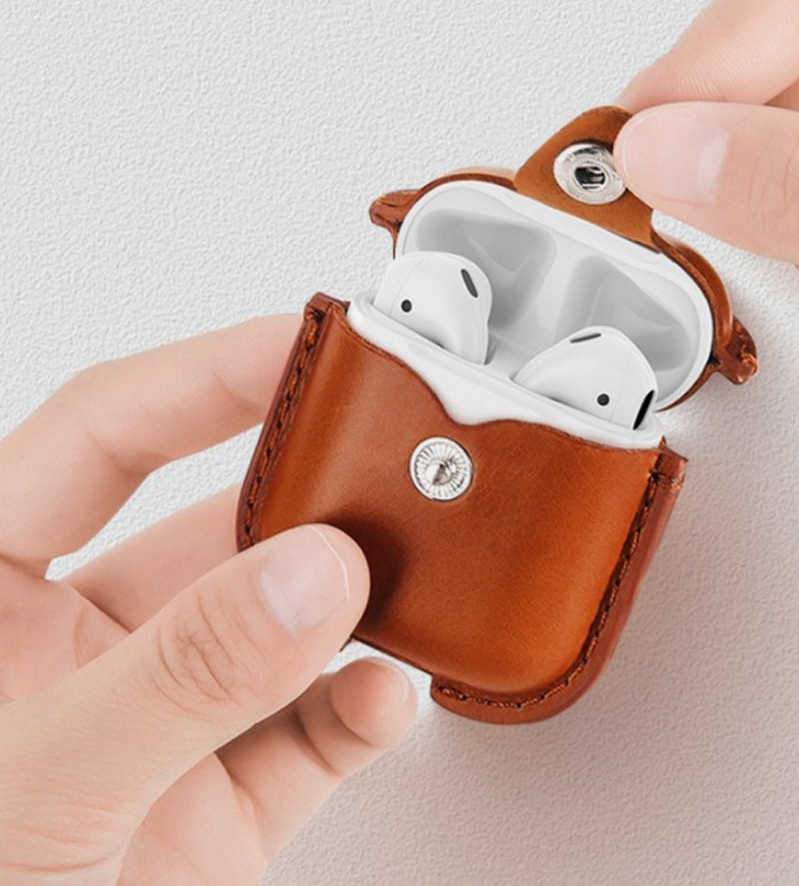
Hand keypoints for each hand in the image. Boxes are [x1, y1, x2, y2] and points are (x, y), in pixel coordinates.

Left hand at [0, 317, 415, 883]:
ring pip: (289, 625)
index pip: (107, 436)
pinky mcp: (229, 801)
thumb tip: (311, 577)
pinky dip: (366, 707)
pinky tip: (386, 692)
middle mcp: (90, 645)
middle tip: (396, 458)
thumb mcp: (42, 784)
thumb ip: (180, 675)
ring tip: (412, 577)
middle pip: (224, 524)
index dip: (206, 375)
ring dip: (359, 602)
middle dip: (314, 495)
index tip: (306, 342)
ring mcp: (171, 720)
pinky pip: (319, 730)